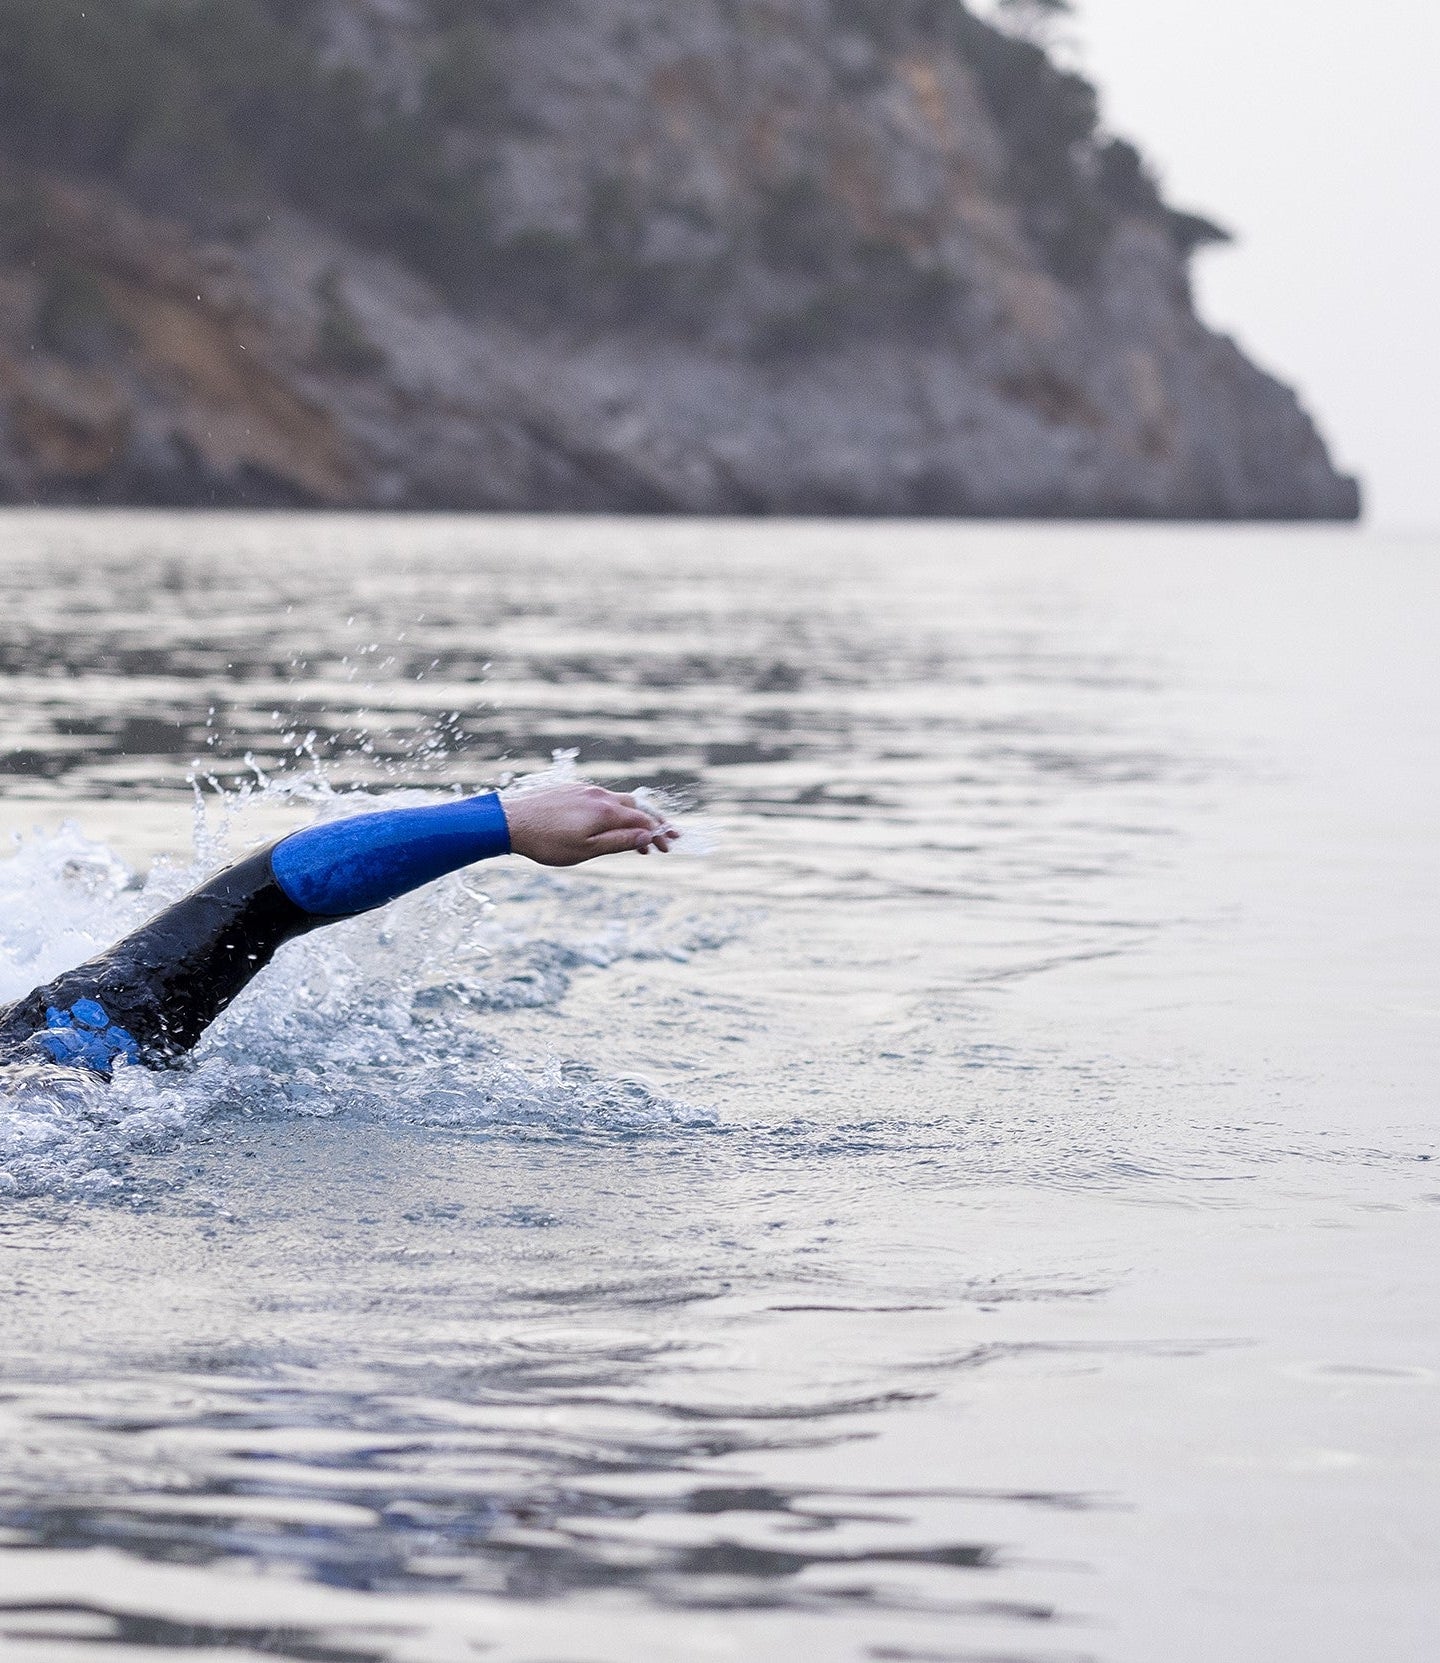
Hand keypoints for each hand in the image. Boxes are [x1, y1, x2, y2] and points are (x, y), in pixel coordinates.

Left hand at [500, 783, 678, 866]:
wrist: (509, 821)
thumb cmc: (546, 841)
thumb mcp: (586, 850)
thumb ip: (618, 842)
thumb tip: (646, 837)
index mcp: (606, 811)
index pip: (643, 820)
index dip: (659, 833)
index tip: (670, 845)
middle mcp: (599, 795)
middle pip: (636, 806)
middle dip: (653, 822)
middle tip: (665, 838)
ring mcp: (585, 790)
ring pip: (619, 801)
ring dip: (633, 818)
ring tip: (639, 838)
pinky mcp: (571, 790)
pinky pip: (602, 799)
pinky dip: (615, 811)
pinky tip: (610, 824)